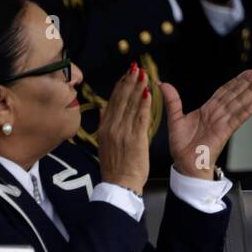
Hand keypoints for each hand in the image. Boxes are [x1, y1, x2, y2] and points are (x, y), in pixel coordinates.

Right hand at [97, 62, 152, 193]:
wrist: (119, 184)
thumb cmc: (115, 165)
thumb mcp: (104, 142)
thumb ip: (105, 122)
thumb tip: (103, 106)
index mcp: (105, 127)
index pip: (113, 101)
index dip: (120, 85)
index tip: (127, 73)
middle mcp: (112, 127)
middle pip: (121, 99)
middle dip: (129, 81)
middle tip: (136, 67)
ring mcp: (123, 132)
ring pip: (131, 105)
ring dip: (137, 87)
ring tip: (142, 74)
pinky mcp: (135, 138)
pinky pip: (140, 117)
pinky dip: (144, 103)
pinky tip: (148, 92)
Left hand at [165, 66, 251, 179]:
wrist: (185, 164)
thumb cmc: (182, 146)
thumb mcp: (175, 119)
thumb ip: (172, 100)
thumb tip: (162, 83)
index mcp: (209, 109)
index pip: (225, 90)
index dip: (237, 80)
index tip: (248, 70)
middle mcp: (219, 114)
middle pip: (236, 93)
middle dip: (248, 81)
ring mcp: (223, 122)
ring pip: (239, 103)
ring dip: (251, 91)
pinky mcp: (224, 132)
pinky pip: (238, 119)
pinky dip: (247, 111)